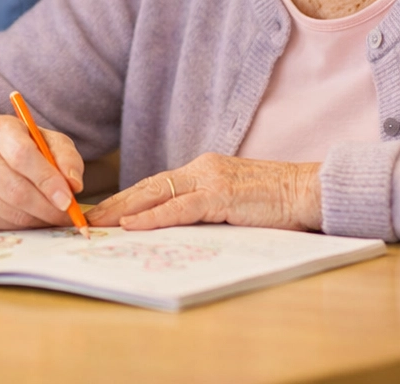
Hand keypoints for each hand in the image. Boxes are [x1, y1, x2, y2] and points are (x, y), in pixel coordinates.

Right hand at [0, 115, 84, 229]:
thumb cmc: (25, 146)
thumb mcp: (48, 140)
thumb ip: (66, 157)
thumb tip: (74, 185)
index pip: (22, 155)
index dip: (47, 180)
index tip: (68, 199)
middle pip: (15, 189)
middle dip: (47, 207)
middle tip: (69, 215)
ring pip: (12, 212)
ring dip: (40, 218)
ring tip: (55, 214)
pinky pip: (5, 224)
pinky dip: (28, 225)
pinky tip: (37, 216)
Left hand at [87, 153, 321, 231]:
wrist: (309, 191)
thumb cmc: (278, 204)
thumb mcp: (236, 204)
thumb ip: (209, 210)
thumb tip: (180, 230)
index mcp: (204, 170)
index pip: (158, 184)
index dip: (129, 197)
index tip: (106, 210)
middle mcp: (202, 168)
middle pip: (149, 185)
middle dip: (117, 202)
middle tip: (89, 216)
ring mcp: (211, 179)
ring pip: (157, 193)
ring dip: (124, 209)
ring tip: (99, 221)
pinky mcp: (222, 194)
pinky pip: (180, 208)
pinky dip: (153, 216)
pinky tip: (132, 225)